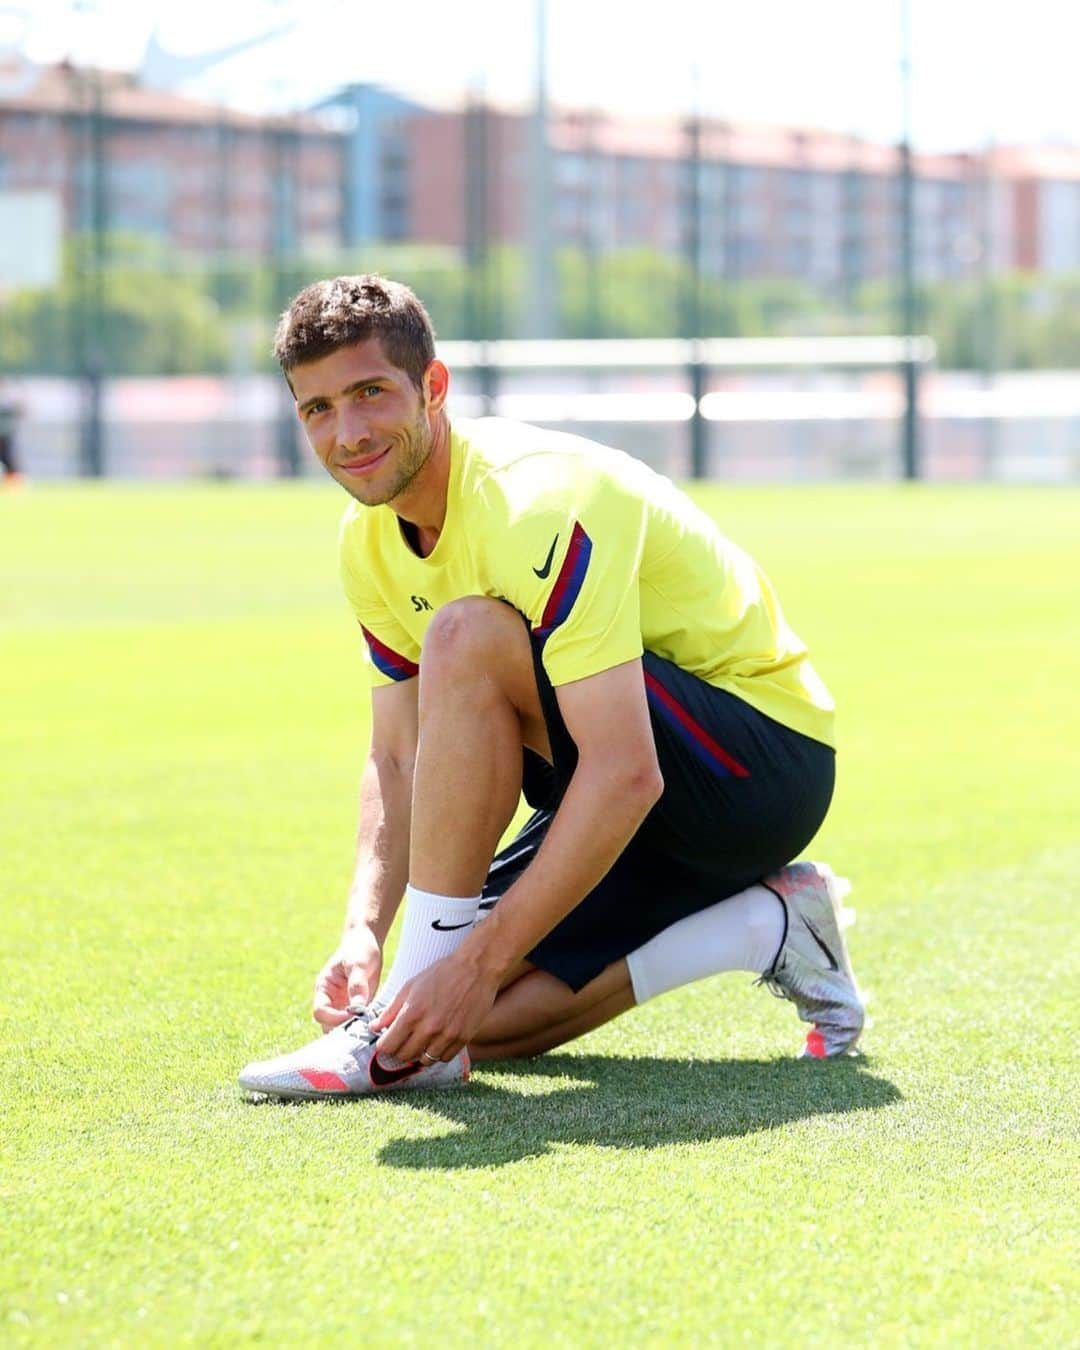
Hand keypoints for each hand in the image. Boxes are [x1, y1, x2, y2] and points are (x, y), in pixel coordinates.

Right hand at [312, 925, 382, 1031]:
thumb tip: (357, 1009)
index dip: (333, 1018)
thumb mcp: (358, 964)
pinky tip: (376, 1025)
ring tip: (370, 1028)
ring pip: (342, 1028)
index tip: (353, 1016)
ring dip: (354, 1031)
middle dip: (343, 1029)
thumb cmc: (359, 949)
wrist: (367, 943)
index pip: (320, 1012)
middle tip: (363, 1028)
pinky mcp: (357, 1008)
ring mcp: (342, 1006)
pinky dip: (364, 1027)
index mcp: (324, 988)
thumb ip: (356, 985)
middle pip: (328, 1025)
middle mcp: (330, 1000)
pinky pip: (358, 1023)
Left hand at [370, 949, 499, 1063]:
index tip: (386, 1041)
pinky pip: (444, 1058)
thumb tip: (374, 1028)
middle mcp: (429, 1028)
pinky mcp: (463, 1038)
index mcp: (412, 1014)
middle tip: (402, 1042)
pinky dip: (437, 1053)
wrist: (476, 968)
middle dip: (399, 1051)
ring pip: (424, 1060)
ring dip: (419, 1054)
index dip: (383, 1045)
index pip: (388, 1046)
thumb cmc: (441, 973)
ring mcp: (447, 1035)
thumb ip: (391, 1010)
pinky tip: (437, 1041)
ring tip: (420, 1041)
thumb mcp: (410, 986)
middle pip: (404, 1056)